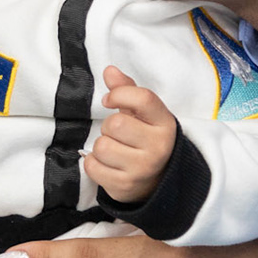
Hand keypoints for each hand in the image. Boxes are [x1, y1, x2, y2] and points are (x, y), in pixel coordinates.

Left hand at [86, 65, 176, 202]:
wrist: (157, 182)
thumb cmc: (146, 139)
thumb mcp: (144, 114)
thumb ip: (127, 90)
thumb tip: (109, 71)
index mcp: (165, 123)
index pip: (142, 98)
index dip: (119, 94)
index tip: (110, 100)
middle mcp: (158, 147)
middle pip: (116, 124)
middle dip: (108, 126)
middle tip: (117, 133)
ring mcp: (142, 169)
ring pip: (102, 146)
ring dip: (100, 146)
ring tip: (114, 149)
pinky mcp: (125, 186)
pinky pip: (92, 166)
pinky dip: (93, 163)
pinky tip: (107, 164)